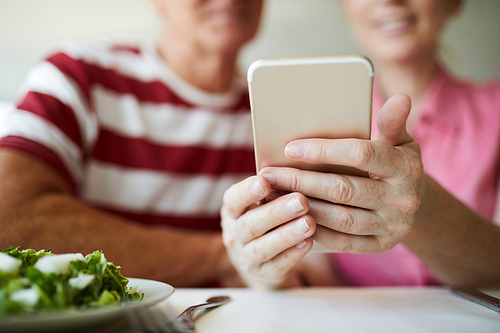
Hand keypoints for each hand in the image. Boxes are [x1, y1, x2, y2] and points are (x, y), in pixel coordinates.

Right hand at [220, 175, 315, 288]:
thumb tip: (295, 168)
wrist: (257, 261)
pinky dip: (293, 254)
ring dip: (287, 234)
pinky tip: (308, 242)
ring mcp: (247, 257)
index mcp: (232, 211)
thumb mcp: (257, 204)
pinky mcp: (264, 274)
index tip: (265, 180)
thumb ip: (271, 188)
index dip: (247, 191)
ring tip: (309, 223)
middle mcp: (235, 234)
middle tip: (301, 200)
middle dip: (276, 212)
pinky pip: (278, 265)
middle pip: (251, 224)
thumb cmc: (262, 219)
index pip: (233, 200)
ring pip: (263, 247)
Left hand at [259, 94, 423, 253]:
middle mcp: (402, 198)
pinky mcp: (381, 245)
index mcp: (405, 167)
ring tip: (274, 195)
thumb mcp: (399, 142)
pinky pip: (343, 242)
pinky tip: (292, 218)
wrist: (416, 204)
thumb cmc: (395, 164)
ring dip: (303, 207)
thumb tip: (401, 97)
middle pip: (343, 188)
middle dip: (301, 181)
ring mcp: (392, 226)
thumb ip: (391, 123)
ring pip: (340, 218)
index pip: (361, 154)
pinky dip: (316, 230)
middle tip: (269, 174)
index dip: (324, 150)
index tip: (290, 148)